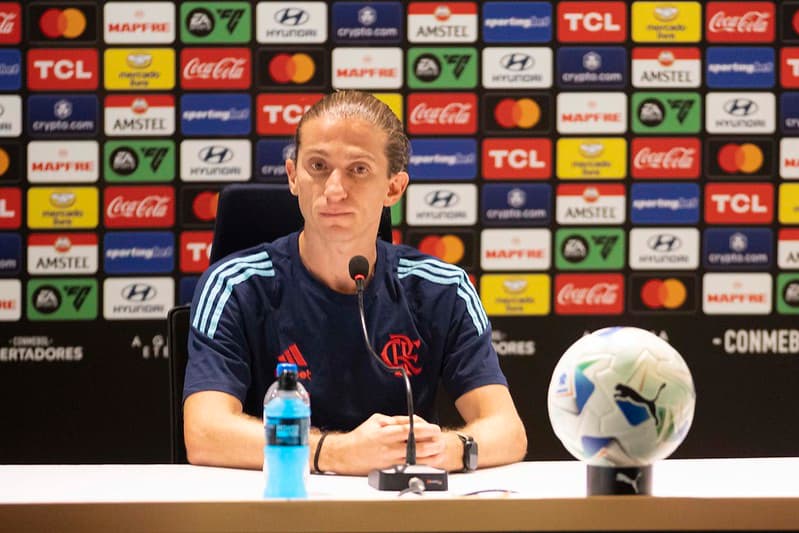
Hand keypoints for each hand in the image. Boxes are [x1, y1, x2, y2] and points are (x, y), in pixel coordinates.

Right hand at [327, 414, 444, 474]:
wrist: (345, 454)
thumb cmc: (360, 437)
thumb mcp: (376, 420)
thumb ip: (394, 420)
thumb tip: (410, 420)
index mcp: (385, 433)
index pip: (409, 430)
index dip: (425, 429)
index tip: (434, 428)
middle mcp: (389, 447)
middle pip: (415, 446)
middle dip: (431, 442)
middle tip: (440, 438)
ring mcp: (390, 459)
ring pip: (414, 458)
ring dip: (429, 455)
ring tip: (438, 449)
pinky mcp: (389, 468)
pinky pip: (408, 465)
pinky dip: (420, 463)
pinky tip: (428, 460)